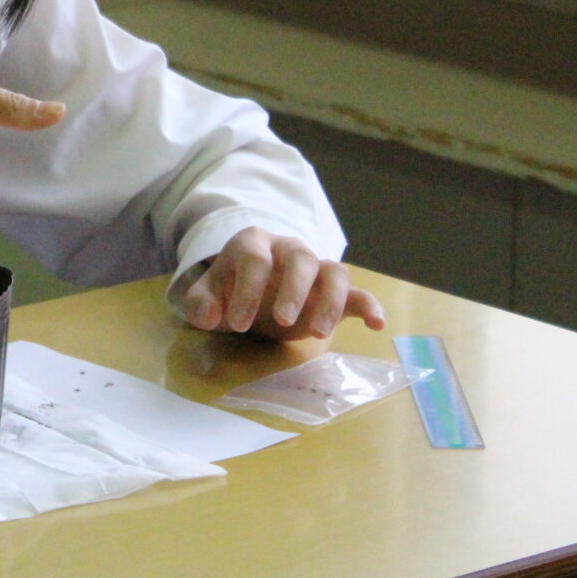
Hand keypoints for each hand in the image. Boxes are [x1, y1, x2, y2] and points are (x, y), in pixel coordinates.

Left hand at [181, 228, 385, 340]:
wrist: (249, 294)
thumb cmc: (228, 292)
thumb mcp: (206, 297)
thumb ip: (200, 303)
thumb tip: (209, 314)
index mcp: (253, 244)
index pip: (255, 260)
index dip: (247, 290)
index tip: (238, 324)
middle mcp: (288, 249)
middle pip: (300, 258)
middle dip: (293, 289)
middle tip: (282, 321)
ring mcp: (315, 268)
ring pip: (333, 271)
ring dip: (330, 300)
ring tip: (318, 333)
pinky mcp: (334, 292)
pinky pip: (358, 293)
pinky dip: (370, 305)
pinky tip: (377, 325)